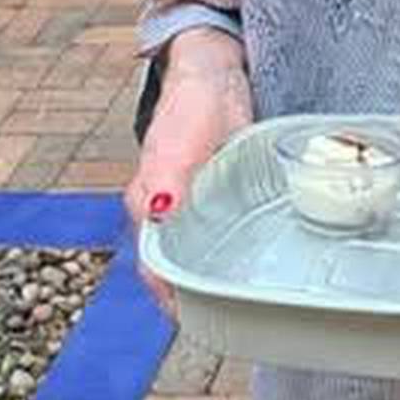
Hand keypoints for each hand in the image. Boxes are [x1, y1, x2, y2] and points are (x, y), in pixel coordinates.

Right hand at [125, 37, 253, 314]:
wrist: (213, 70)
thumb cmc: (197, 101)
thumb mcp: (184, 137)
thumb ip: (169, 174)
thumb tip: (159, 213)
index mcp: (149, 204)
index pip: (156, 268)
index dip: (174, 301)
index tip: (201, 324)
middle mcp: (161, 213)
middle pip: (172, 271)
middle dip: (195, 302)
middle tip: (232, 329)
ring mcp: (183, 208)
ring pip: (191, 258)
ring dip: (211, 284)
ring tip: (244, 311)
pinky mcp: (206, 200)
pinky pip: (210, 240)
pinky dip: (224, 259)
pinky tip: (250, 270)